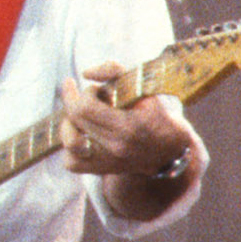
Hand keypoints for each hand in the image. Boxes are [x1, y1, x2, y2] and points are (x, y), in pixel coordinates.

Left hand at [58, 61, 189, 176]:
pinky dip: (70, 148)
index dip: (81, 93)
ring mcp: (108, 161)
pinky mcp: (102, 170)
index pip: (85, 108)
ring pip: (69, 143)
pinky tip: (81, 134)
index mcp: (128, 125)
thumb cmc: (156, 113)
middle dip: (74, 102)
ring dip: (69, 124)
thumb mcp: (144, 87)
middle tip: (86, 96)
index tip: (88, 86)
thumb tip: (85, 73)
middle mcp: (116, 146)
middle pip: (74, 120)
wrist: (171, 150)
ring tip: (80, 116)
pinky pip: (71, 163)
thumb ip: (115, 72)